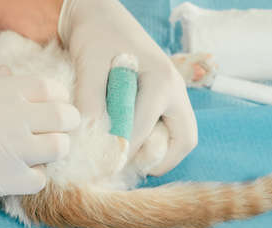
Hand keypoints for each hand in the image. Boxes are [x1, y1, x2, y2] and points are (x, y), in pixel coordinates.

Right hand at [0, 76, 79, 222]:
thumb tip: (10, 74)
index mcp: (4, 90)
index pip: (54, 89)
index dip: (57, 100)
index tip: (49, 110)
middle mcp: (16, 116)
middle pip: (66, 117)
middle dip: (65, 125)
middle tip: (53, 133)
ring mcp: (14, 149)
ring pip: (60, 148)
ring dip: (52, 153)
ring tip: (35, 155)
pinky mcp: (8, 180)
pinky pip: (40, 179)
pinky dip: (32, 179)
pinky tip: (16, 175)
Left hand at [58, 0, 196, 175]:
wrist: (100, 16)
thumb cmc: (96, 36)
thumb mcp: (90, 65)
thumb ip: (90, 101)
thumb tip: (88, 139)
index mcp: (161, 81)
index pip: (144, 131)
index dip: (122, 151)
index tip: (101, 164)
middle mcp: (174, 90)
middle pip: (183, 139)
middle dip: (158, 161)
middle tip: (128, 168)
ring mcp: (172, 94)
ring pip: (181, 136)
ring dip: (160, 154)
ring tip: (131, 160)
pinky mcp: (163, 97)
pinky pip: (170, 128)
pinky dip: (156, 142)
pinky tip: (130, 145)